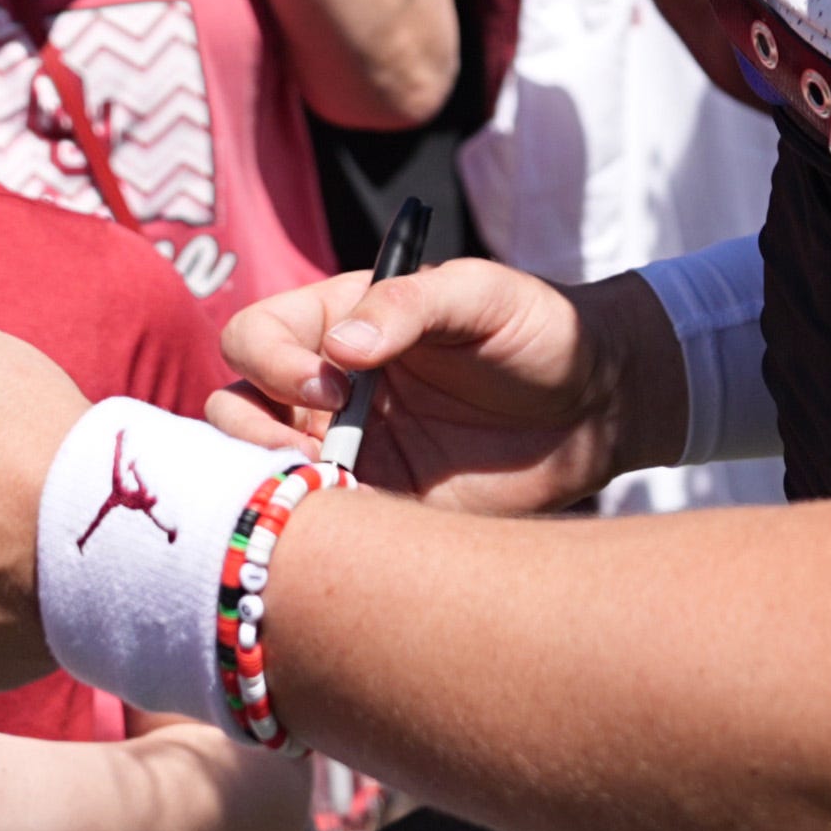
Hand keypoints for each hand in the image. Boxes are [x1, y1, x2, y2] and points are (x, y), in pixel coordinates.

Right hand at [209, 256, 680, 510]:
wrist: (597, 408)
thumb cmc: (536, 331)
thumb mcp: (480, 295)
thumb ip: (410, 306)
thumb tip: (341, 349)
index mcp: (334, 324)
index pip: (254, 337)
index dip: (273, 362)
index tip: (333, 384)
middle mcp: (323, 390)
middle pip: (234, 408)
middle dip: (251, 432)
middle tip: (313, 451)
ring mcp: (345, 452)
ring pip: (260, 474)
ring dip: (274, 485)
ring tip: (332, 492)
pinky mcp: (377, 508)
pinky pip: (320, 529)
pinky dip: (322, 535)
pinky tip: (364, 533)